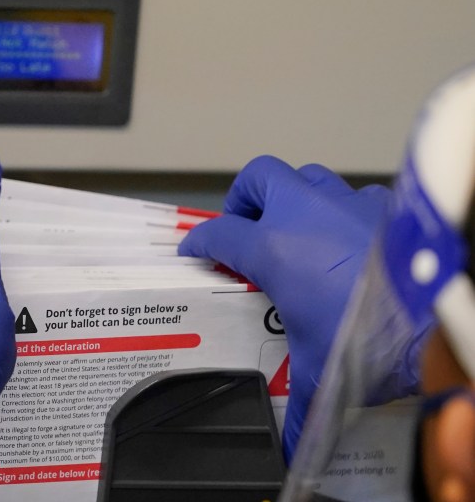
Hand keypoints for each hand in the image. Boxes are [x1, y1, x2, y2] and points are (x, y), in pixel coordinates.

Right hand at [178, 155, 396, 460]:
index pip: (218, 232)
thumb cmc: (369, 339)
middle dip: (242, 200)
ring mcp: (347, 203)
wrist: (433, 322)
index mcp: (273, 248)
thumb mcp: (319, 372)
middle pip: (258, 178)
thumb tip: (288, 448)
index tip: (194, 252)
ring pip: (305, 177)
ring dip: (291, 197)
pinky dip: (341, 210)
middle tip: (243, 229)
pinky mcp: (385, 207)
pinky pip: (352, 195)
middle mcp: (306, 214)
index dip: (199, 242)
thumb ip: (297, 406)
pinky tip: (346, 241)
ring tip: (292, 229)